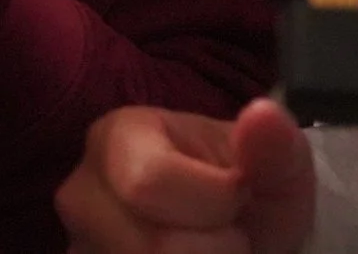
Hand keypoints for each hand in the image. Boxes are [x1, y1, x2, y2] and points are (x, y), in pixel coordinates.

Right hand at [57, 99, 314, 253]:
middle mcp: (81, 195)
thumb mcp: (278, 166)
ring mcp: (80, 246)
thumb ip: (276, 147)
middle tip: (227, 233)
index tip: (239, 196)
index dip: (217, 202)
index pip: (151, 182)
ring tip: (209, 249)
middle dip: (214, 249)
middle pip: (150, 247)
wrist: (236, 230)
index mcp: (116, 138)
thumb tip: (262, 117)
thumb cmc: (249, 191)